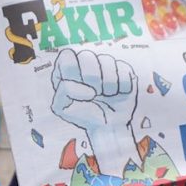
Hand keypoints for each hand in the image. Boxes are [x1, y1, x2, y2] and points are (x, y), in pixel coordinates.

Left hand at [50, 48, 139, 174]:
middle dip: (93, 80)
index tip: (84, 92)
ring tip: (106, 98)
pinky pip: (123, 68)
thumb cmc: (82, 118)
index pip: (66, 57)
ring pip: (107, 62)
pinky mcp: (122, 69)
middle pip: (87, 57)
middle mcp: (84, 63)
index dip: (75, 73)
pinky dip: (122, 86)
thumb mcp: (62, 108)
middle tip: (96, 96)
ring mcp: (104, 64)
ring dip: (108, 86)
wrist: (108, 128)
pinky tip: (117, 95)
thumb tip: (87, 89)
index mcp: (65, 69)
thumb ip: (64, 93)